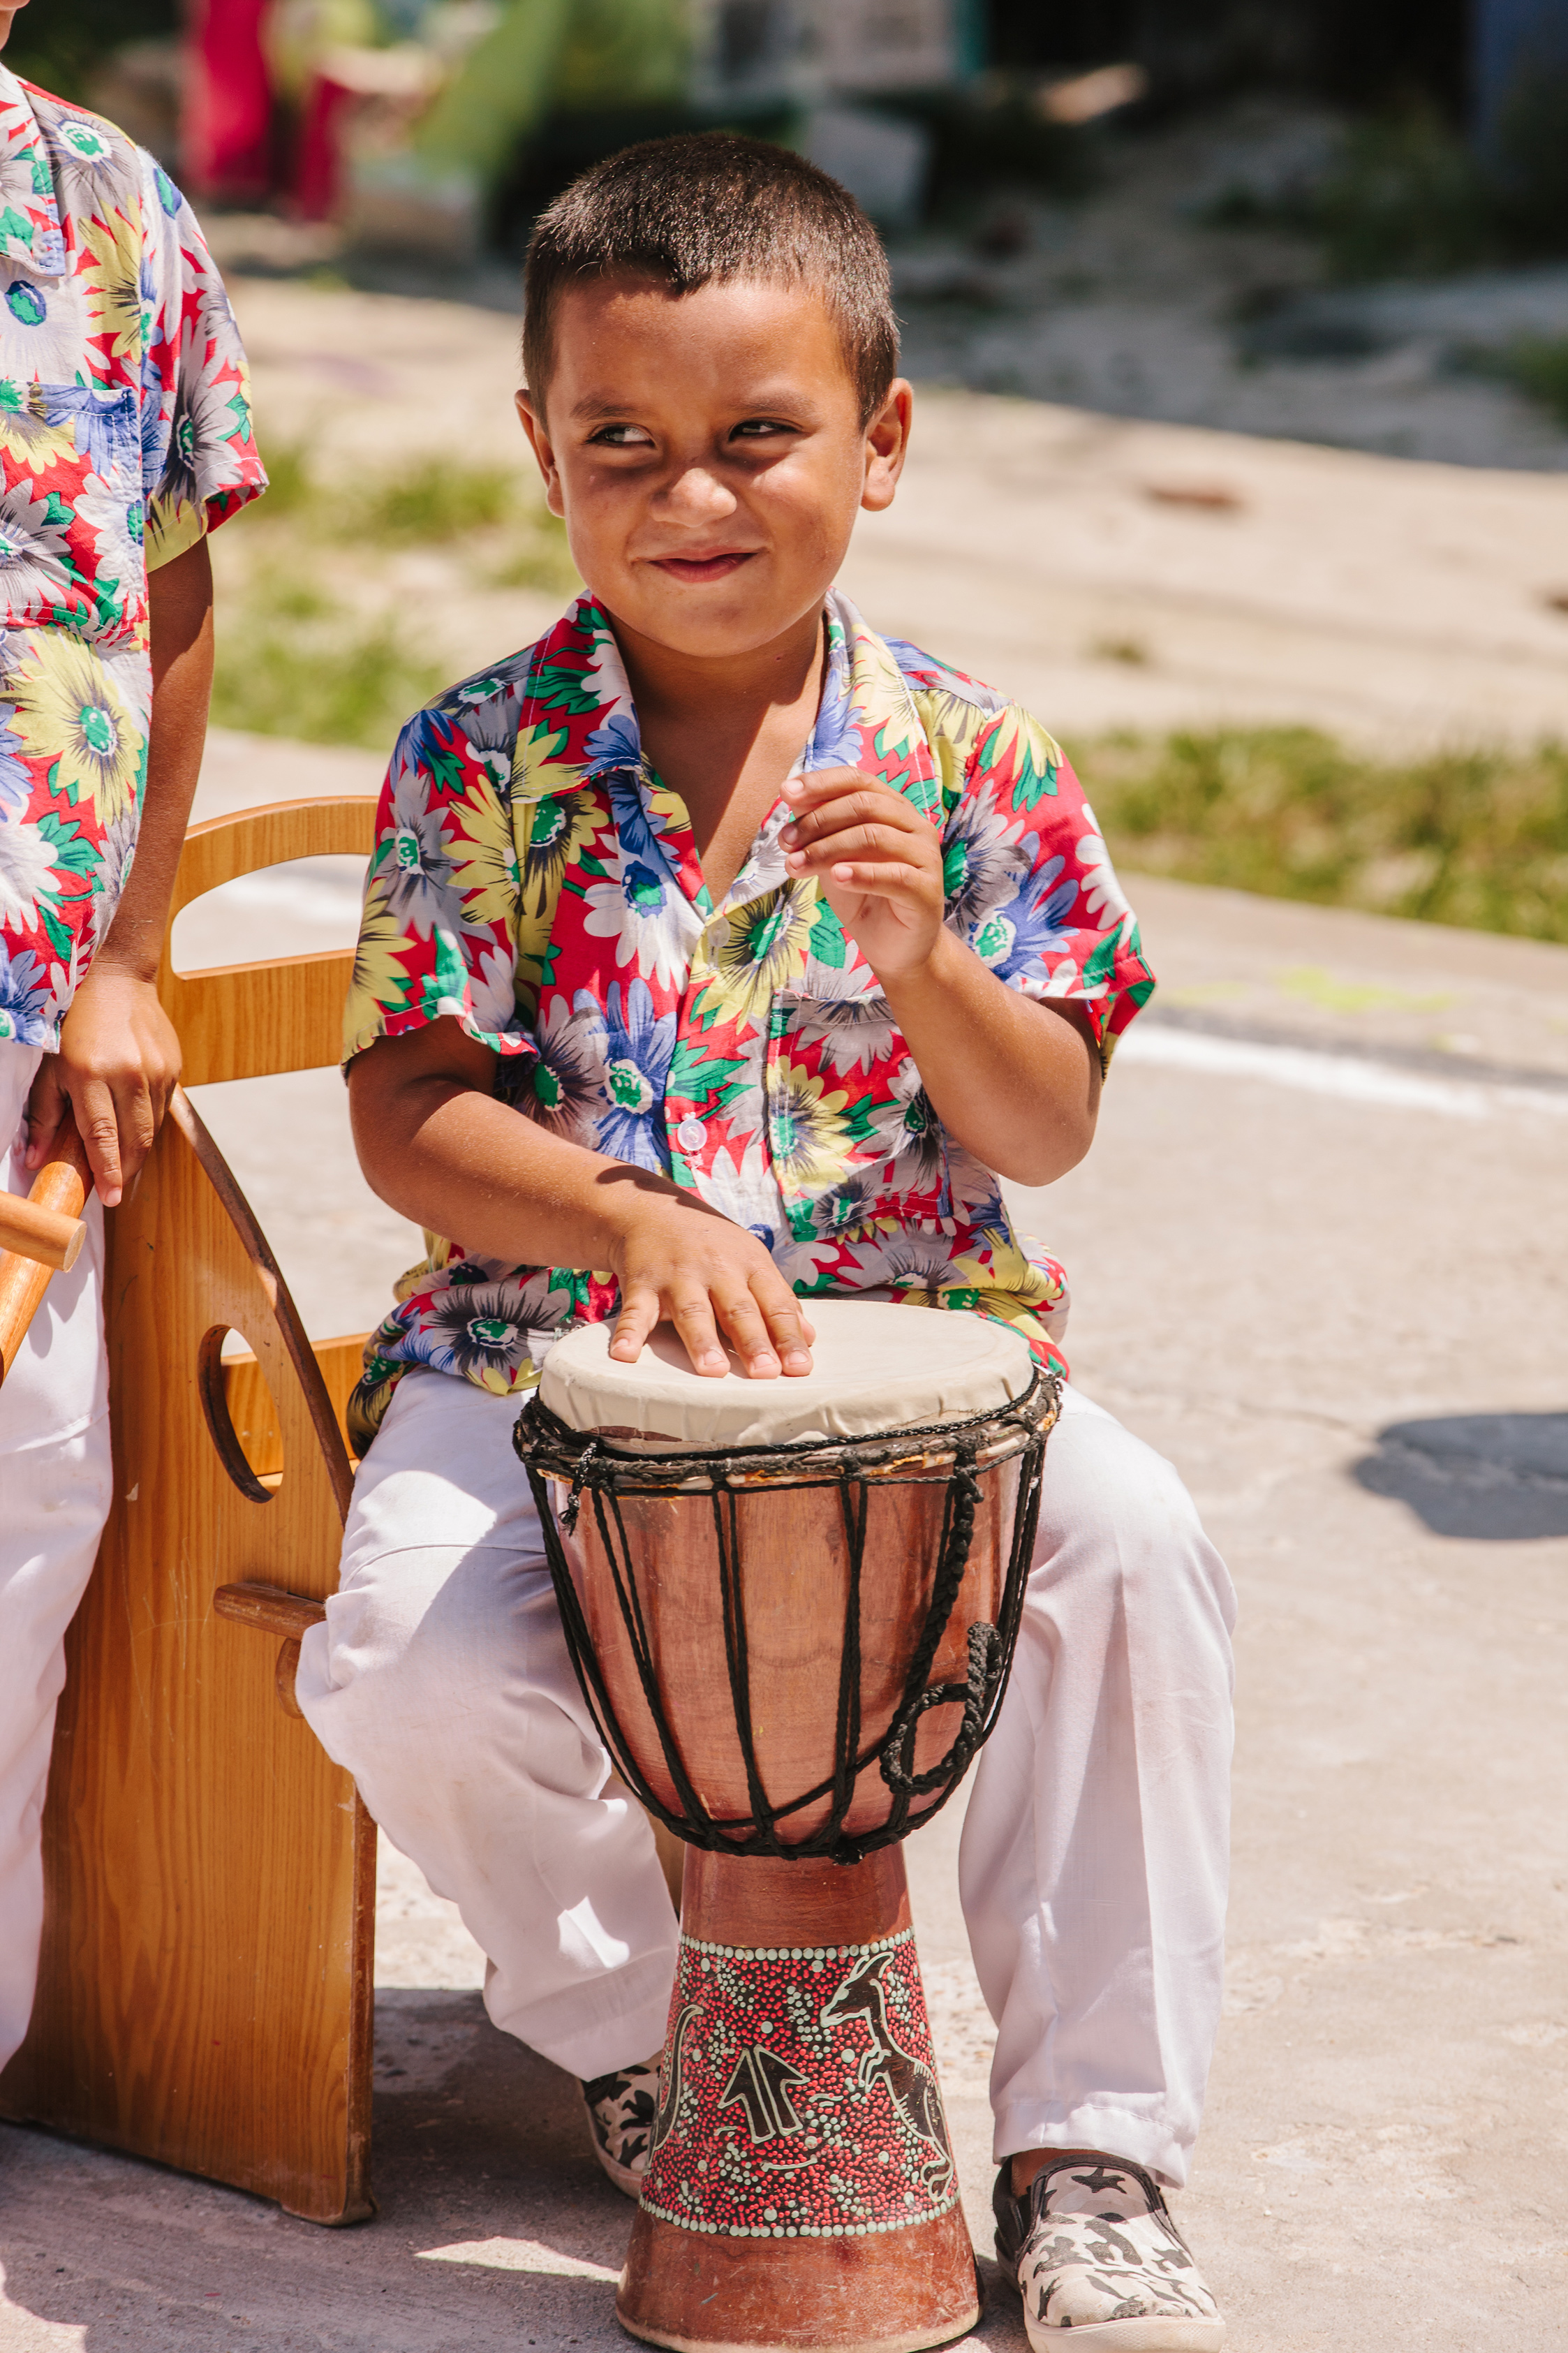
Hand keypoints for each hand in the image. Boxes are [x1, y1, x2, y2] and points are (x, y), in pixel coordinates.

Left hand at [25, 967, 181, 1206]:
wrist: (117, 979)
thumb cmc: (74, 1023)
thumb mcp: (49, 1066)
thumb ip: (43, 1115)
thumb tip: (36, 1158)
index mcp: (91, 1073)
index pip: (103, 1136)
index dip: (107, 1171)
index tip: (109, 1199)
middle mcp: (129, 1074)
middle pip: (136, 1140)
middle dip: (126, 1170)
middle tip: (116, 1189)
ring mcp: (156, 1070)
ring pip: (152, 1128)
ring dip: (138, 1149)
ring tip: (123, 1161)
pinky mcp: (173, 1067)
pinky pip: (161, 1108)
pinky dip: (147, 1123)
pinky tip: (133, 1125)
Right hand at [601, 1177, 814, 1379]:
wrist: (653, 1209)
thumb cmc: (712, 1245)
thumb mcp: (750, 1260)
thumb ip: (776, 1299)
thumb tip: (809, 1337)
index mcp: (750, 1265)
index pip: (774, 1303)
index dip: (787, 1335)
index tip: (799, 1366)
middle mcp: (717, 1268)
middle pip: (738, 1309)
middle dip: (752, 1341)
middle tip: (765, 1373)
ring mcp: (678, 1275)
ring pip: (693, 1310)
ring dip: (702, 1340)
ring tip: (712, 1371)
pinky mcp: (643, 1281)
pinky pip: (636, 1310)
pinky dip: (629, 1332)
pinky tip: (626, 1354)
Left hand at [780, 766, 944, 984]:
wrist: (894, 948)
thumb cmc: (863, 897)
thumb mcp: (833, 858)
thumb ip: (819, 829)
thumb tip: (792, 798)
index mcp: (893, 809)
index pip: (858, 780)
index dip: (821, 783)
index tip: (785, 793)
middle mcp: (914, 825)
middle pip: (864, 805)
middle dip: (818, 821)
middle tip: (786, 843)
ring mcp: (925, 857)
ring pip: (874, 837)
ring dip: (827, 849)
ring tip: (796, 865)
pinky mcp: (927, 890)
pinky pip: (895, 875)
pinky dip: (861, 874)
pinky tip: (835, 877)